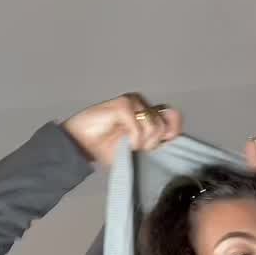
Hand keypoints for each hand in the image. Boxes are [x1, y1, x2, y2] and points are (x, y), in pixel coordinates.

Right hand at [62, 93, 182, 166]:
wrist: (82, 145)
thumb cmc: (108, 148)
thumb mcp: (137, 152)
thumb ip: (156, 141)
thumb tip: (173, 136)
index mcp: (148, 115)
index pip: (173, 117)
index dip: (173, 131)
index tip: (160, 145)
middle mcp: (142, 105)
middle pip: (164, 125)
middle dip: (152, 143)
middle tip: (136, 148)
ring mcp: (133, 102)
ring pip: (154, 126)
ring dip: (142, 142)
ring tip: (129, 145)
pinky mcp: (122, 104)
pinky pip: (139, 127)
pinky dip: (133, 140)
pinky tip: (125, 143)